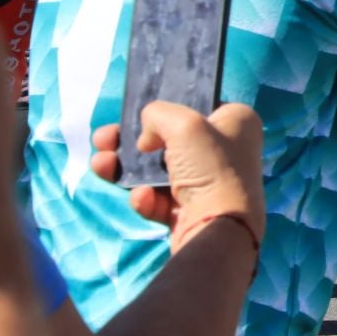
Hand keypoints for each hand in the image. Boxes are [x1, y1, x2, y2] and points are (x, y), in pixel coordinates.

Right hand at [90, 102, 265, 241]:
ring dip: (123, 167)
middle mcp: (225, 150)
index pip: (196, 107)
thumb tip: (146, 139)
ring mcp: (206, 183)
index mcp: (235, 123)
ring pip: (155, 170)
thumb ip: (157, 114)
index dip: (167, 109)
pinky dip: (144, 198)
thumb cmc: (210, 167)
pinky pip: (157, 198)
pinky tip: (142, 198)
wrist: (219, 228)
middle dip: (128, 140)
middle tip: (103, 139)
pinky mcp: (189, 211)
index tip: (144, 116)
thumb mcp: (184, 123)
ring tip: (101, 164)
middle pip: (166, 139)